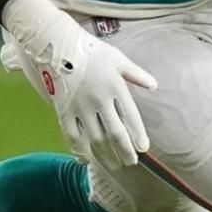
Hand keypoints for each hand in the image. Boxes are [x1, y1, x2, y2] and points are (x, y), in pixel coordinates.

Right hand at [0, 0, 156, 168]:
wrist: (57, 46)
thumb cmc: (90, 50)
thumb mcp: (118, 58)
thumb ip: (136, 74)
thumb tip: (154, 86)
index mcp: (115, 87)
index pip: (131, 117)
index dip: (138, 135)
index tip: (143, 148)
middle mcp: (99, 100)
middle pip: (115, 133)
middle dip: (124, 151)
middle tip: (130, 163)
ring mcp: (80, 107)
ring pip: (95, 139)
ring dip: (105, 155)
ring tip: (113, 165)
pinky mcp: (63, 111)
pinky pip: (72, 136)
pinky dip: (79, 150)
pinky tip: (86, 159)